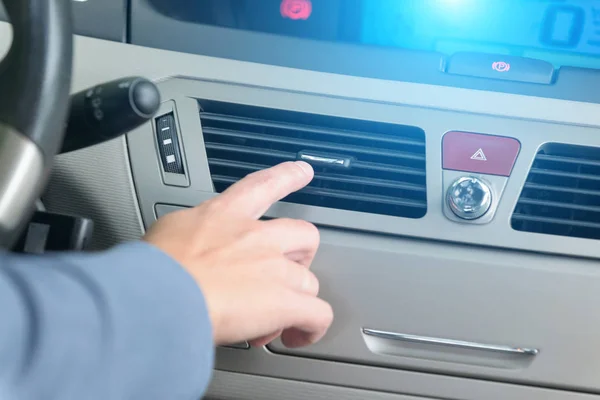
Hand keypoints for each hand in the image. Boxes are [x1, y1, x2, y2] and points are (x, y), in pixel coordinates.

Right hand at [143, 161, 332, 347]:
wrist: (158, 295)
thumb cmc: (153, 270)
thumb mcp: (168, 233)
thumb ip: (188, 234)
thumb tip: (186, 247)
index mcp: (225, 215)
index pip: (263, 185)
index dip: (287, 177)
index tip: (302, 171)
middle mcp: (257, 237)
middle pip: (303, 235)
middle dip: (300, 255)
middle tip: (283, 275)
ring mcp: (274, 269)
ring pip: (308, 281)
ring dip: (296, 300)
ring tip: (271, 321)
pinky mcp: (284, 302)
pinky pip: (317, 314)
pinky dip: (312, 328)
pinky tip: (298, 337)